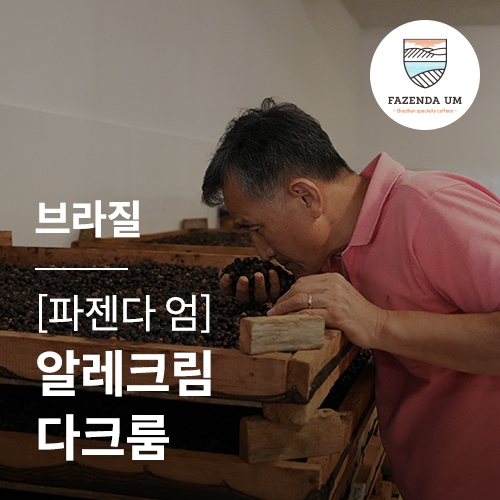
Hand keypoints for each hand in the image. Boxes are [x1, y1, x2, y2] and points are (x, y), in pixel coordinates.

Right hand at [219, 269, 280, 302]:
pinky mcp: (275, 294)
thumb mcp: (243, 267)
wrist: (272, 269)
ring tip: (258, 274)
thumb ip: (234, 269)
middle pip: (243, 297)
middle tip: (243, 278)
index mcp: (238, 290)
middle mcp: (249, 296)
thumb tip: (223, 272)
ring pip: (259, 295)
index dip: (225, 284)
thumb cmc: (254, 267)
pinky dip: (274, 280)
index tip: (226, 275)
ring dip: (258, 285)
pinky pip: (275, 290)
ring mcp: (262, 297)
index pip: (227, 290)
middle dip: (242, 288)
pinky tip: (271, 271)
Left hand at [267, 273, 387, 348]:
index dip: (287, 293)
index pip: (302, 281)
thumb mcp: (341, 295)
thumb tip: (298, 299)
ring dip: (284, 310)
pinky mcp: (336, 315)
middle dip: (281, 301)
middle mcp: (333, 285)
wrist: (378, 325)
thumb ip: (323, 293)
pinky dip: (295, 319)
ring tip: (275, 319)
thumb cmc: (358, 314)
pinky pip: (309, 315)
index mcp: (333, 278)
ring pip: (300, 301)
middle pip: (298, 289)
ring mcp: (335, 299)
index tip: (278, 303)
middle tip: (272, 312)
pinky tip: (289, 325)